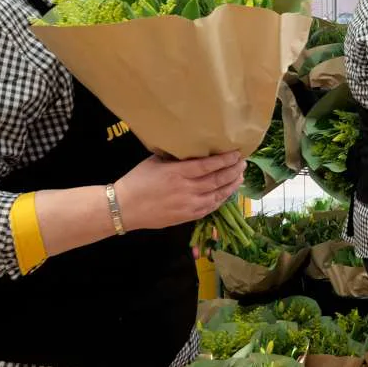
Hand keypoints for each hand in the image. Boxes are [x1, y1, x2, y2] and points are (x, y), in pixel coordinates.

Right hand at [115, 152, 244, 231]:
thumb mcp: (155, 162)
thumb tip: (193, 149)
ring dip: (231, 185)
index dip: (225, 160)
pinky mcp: (187, 216)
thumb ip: (176, 158)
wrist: (124, 207)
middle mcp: (186, 189)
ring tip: (240, 176)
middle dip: (233, 170)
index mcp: (178, 172)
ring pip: (217, 194)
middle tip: (243, 163)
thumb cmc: (137, 180)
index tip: (237, 153)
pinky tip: (227, 193)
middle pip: (217, 179)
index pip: (208, 165)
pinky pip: (210, 207)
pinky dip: (221, 199)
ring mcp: (188, 205)